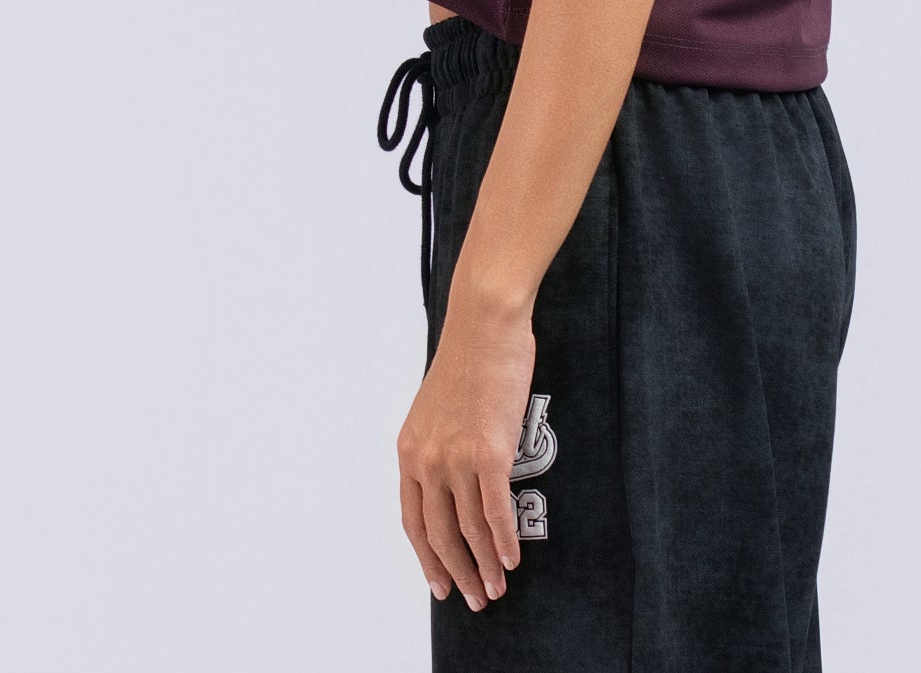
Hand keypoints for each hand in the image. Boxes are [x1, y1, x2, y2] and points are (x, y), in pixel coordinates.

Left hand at [397, 290, 533, 610]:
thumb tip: (456, 478)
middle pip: (439, 534)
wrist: (485, 321)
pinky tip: (510, 559)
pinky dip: (502, 541)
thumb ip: (440, 445)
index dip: (426, 557)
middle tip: (473, 598)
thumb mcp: (438, 408)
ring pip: (468, 529)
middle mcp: (427, 459)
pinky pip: (495, 511)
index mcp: (410, 449)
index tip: (439, 582)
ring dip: (483, 565)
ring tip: (495, 588)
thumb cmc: (470, 355)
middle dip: (457, 572)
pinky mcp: (489, 451)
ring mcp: (457, 457)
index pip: (412, 520)